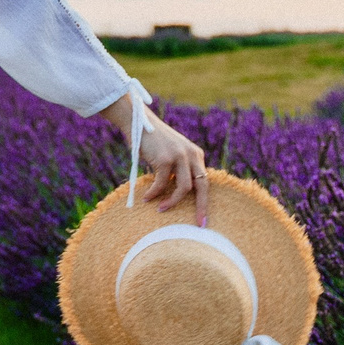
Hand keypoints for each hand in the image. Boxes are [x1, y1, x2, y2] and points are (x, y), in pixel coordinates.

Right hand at [97, 94, 209, 221]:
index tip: (202, 219)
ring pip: (184, 188)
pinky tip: (146, 198)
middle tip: (199, 224)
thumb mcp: (170, 154)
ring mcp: (179, 156)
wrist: (138, 120)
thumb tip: (175, 193)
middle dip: (202, 207)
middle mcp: (191, 154)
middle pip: (202, 186)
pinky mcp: (165, 158)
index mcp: (195, 154)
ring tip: (161, 209)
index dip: (205, 201)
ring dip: (172, 202)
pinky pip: (162, 183)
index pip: (205, 181)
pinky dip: (154, 193)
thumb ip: (177, 169)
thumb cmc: (151, 141)